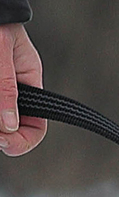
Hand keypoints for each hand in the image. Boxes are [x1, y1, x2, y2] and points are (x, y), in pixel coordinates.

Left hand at [1, 21, 46, 155]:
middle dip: (3, 133)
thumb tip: (8, 125)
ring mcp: (0, 85)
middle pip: (13, 125)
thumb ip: (5, 89)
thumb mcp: (1, 55)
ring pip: (0, 115)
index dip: (23, 141)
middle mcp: (14, 87)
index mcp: (29, 81)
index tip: (4, 142)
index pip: (36, 125)